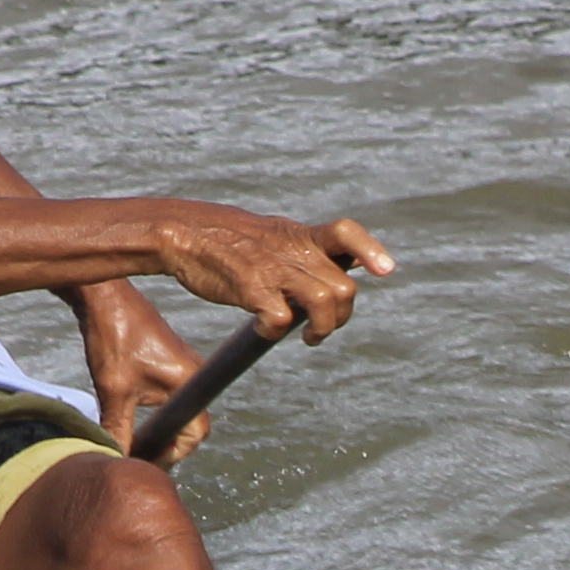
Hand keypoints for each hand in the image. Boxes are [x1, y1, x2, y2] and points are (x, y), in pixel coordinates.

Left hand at [74, 283, 200, 453]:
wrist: (104, 294)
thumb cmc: (113, 337)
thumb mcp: (114, 391)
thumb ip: (119, 430)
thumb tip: (118, 461)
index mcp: (187, 382)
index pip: (195, 434)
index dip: (172, 454)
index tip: (146, 461)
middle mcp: (192, 373)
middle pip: (190, 423)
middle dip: (166, 442)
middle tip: (138, 452)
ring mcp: (182, 362)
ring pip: (178, 407)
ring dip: (159, 424)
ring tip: (131, 435)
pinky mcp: (168, 355)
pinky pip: (170, 391)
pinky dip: (155, 407)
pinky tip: (129, 409)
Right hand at [146, 208, 393, 346]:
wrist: (183, 233)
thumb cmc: (228, 242)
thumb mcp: (273, 236)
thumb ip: (305, 252)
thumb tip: (336, 274)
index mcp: (300, 236)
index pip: (346, 233)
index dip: (369, 251)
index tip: (385, 271)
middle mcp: (293, 250)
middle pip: (343, 287)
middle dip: (341, 316)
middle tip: (321, 328)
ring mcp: (274, 268)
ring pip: (325, 302)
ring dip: (323, 328)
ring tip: (309, 336)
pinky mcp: (251, 287)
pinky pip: (281, 318)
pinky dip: (277, 331)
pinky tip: (263, 329)